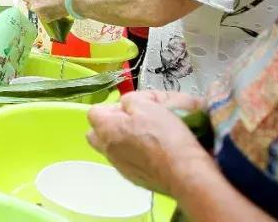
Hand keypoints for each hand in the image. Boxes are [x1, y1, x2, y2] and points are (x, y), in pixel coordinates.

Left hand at [23, 0, 68, 21]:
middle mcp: (33, 6)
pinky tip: (55, 11)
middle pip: (30, 5)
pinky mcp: (46, 19)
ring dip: (42, 10)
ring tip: (51, 7)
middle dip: (35, 4)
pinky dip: (48, 15)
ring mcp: (39, 14)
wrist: (70, 1)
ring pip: (38, 12)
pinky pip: (45, 17)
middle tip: (43, 2)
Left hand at [87, 93, 213, 196]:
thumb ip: (130, 100)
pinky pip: (128, 162)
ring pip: (112, 149)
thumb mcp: (146, 105)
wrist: (184, 172)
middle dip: (110, 125)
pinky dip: (136, 155)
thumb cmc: (164, 137)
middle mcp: (108, 149)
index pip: (94, 112)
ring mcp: (120, 166)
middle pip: (97, 134)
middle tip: (130, 121)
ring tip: (144, 135)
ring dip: (123, 140)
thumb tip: (127, 104)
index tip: (128, 106)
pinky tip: (153, 151)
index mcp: (106, 129)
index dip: (111, 106)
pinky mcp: (135, 178)